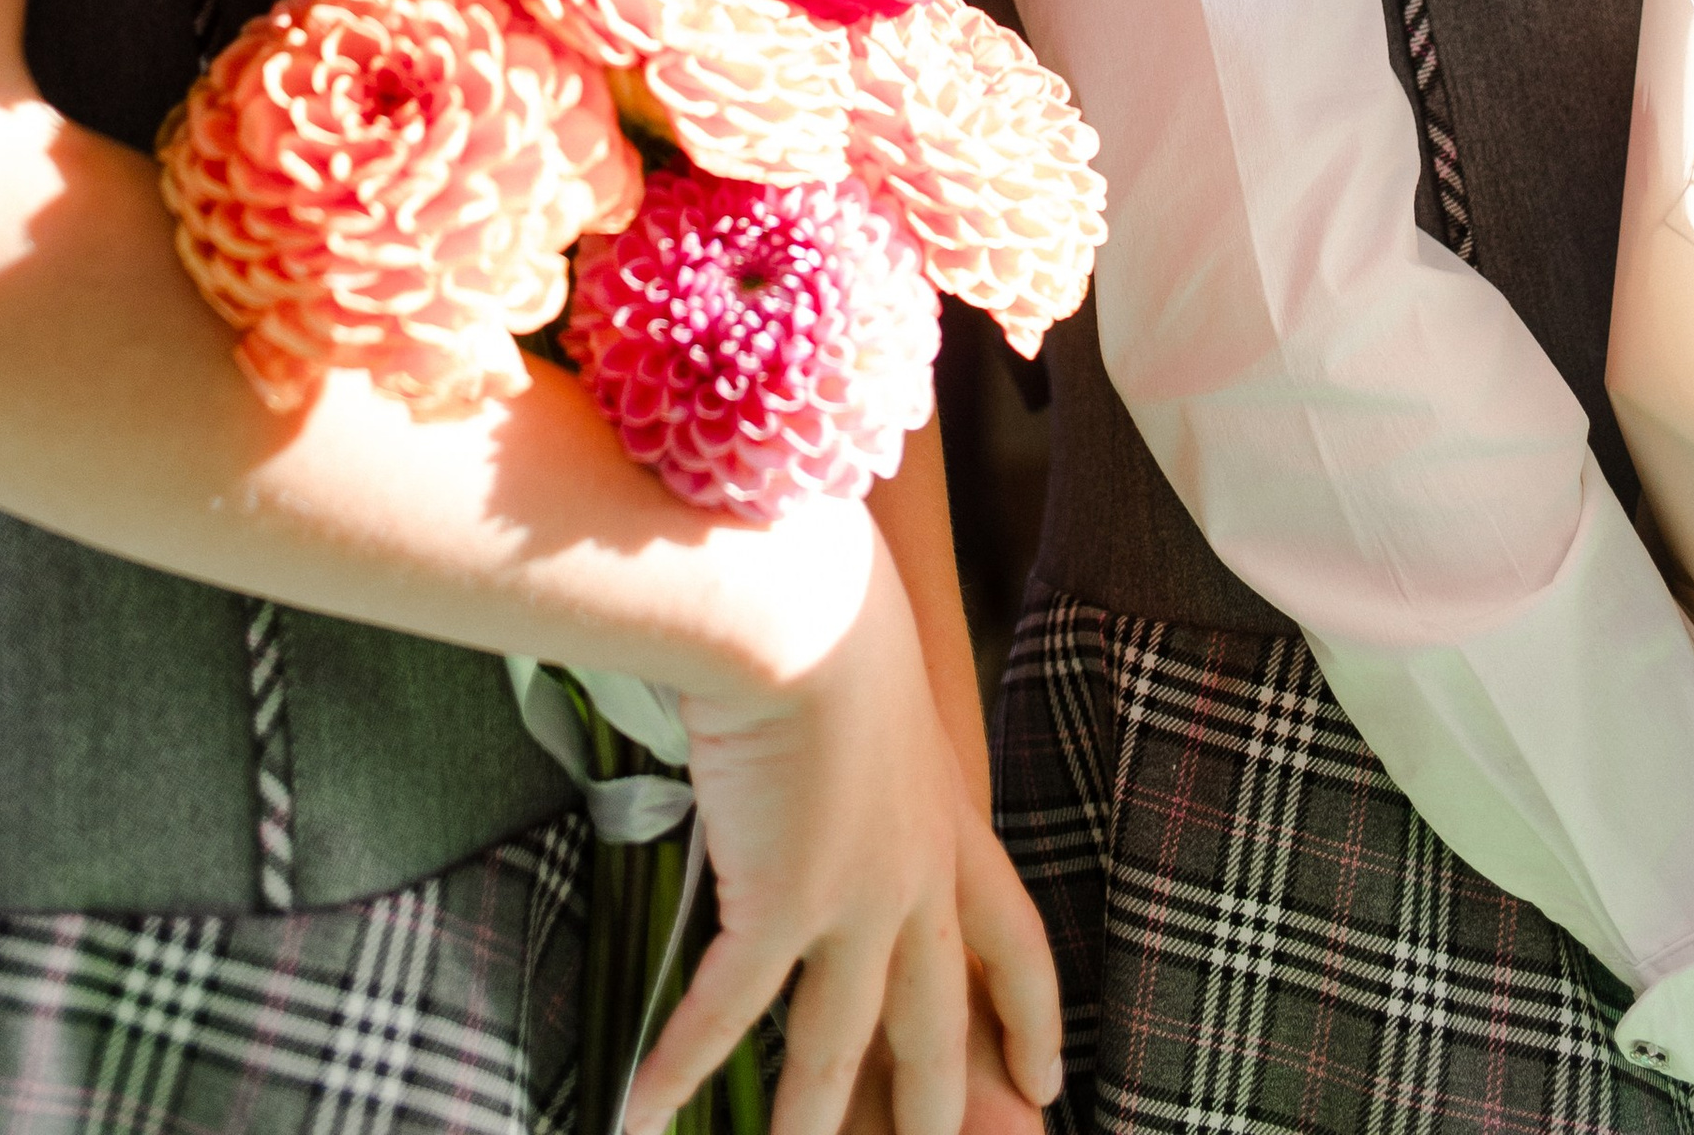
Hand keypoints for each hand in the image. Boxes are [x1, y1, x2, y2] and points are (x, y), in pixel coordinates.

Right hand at [626, 551, 1062, 1134]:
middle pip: (934, 1019)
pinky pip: (729, 1012)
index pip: (1014, 939)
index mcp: (949, 820)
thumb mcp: (879, 680)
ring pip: (837, 1044)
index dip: (1034, 1015)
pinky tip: (645, 1110)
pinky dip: (682, 1065)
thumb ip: (873, 732)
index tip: (1048, 1080)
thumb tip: (838, 733)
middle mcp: (916, 876)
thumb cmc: (831, 610)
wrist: (805, 610)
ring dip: (808, 1119)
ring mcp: (854, 900)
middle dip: (933, 1105)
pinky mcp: (783, 904)